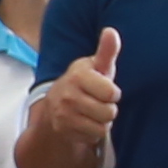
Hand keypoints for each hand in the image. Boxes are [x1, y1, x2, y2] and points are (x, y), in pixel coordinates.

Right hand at [27, 29, 124, 164]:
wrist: (55, 105)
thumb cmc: (85, 83)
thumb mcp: (96, 66)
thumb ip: (106, 51)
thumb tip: (111, 31)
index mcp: (78, 75)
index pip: (112, 93)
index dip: (112, 93)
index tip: (104, 89)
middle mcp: (68, 94)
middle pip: (109, 112)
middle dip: (108, 109)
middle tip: (97, 102)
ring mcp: (63, 113)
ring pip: (102, 126)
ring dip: (101, 122)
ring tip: (91, 113)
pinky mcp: (63, 129)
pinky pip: (93, 136)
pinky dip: (92, 132)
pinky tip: (84, 123)